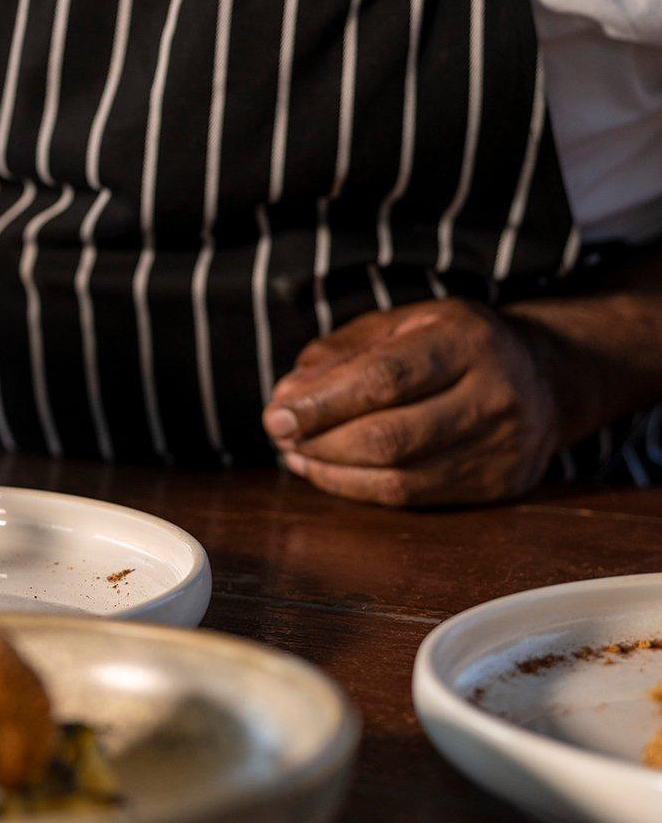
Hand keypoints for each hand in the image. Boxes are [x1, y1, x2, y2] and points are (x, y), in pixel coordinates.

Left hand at [262, 299, 581, 506]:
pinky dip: (359, 489)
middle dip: (320, 442)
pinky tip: (330, 472)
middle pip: (389, 437)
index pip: (383, 379)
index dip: (322, 403)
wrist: (546, 376)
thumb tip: (287, 397)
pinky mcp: (500, 485)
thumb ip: (339, 354)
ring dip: (332, 472)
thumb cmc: (452, 343)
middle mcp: (494, 395)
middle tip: (280, 436)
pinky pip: (414, 498)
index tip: (276, 415)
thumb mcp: (400, 324)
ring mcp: (504, 447)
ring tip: (297, 454)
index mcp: (466, 341)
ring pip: (399, 477)